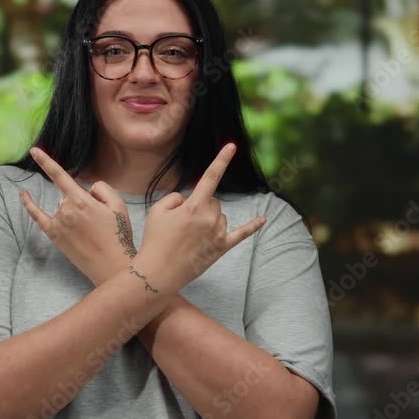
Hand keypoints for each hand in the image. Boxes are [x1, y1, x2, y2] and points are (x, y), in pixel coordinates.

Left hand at [20, 147, 137, 286]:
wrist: (113, 265)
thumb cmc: (118, 235)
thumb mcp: (118, 204)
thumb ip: (101, 188)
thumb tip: (87, 190)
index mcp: (81, 200)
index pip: (59, 175)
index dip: (46, 161)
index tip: (34, 150)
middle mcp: (65, 210)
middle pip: (69, 195)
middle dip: (83, 202)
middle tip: (100, 223)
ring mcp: (58, 224)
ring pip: (62, 207)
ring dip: (74, 212)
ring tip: (91, 232)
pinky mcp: (54, 236)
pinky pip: (38, 216)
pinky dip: (29, 204)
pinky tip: (23, 194)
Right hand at [137, 143, 266, 291]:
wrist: (157, 272)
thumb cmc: (155, 240)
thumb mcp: (157, 211)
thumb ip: (175, 198)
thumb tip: (188, 201)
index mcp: (194, 206)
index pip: (210, 177)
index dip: (221, 159)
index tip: (232, 145)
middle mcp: (210, 218)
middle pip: (212, 201)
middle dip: (200, 206)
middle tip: (181, 224)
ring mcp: (218, 234)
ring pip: (220, 216)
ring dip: (209, 219)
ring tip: (189, 236)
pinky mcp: (221, 248)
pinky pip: (241, 234)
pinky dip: (253, 226)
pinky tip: (263, 220)